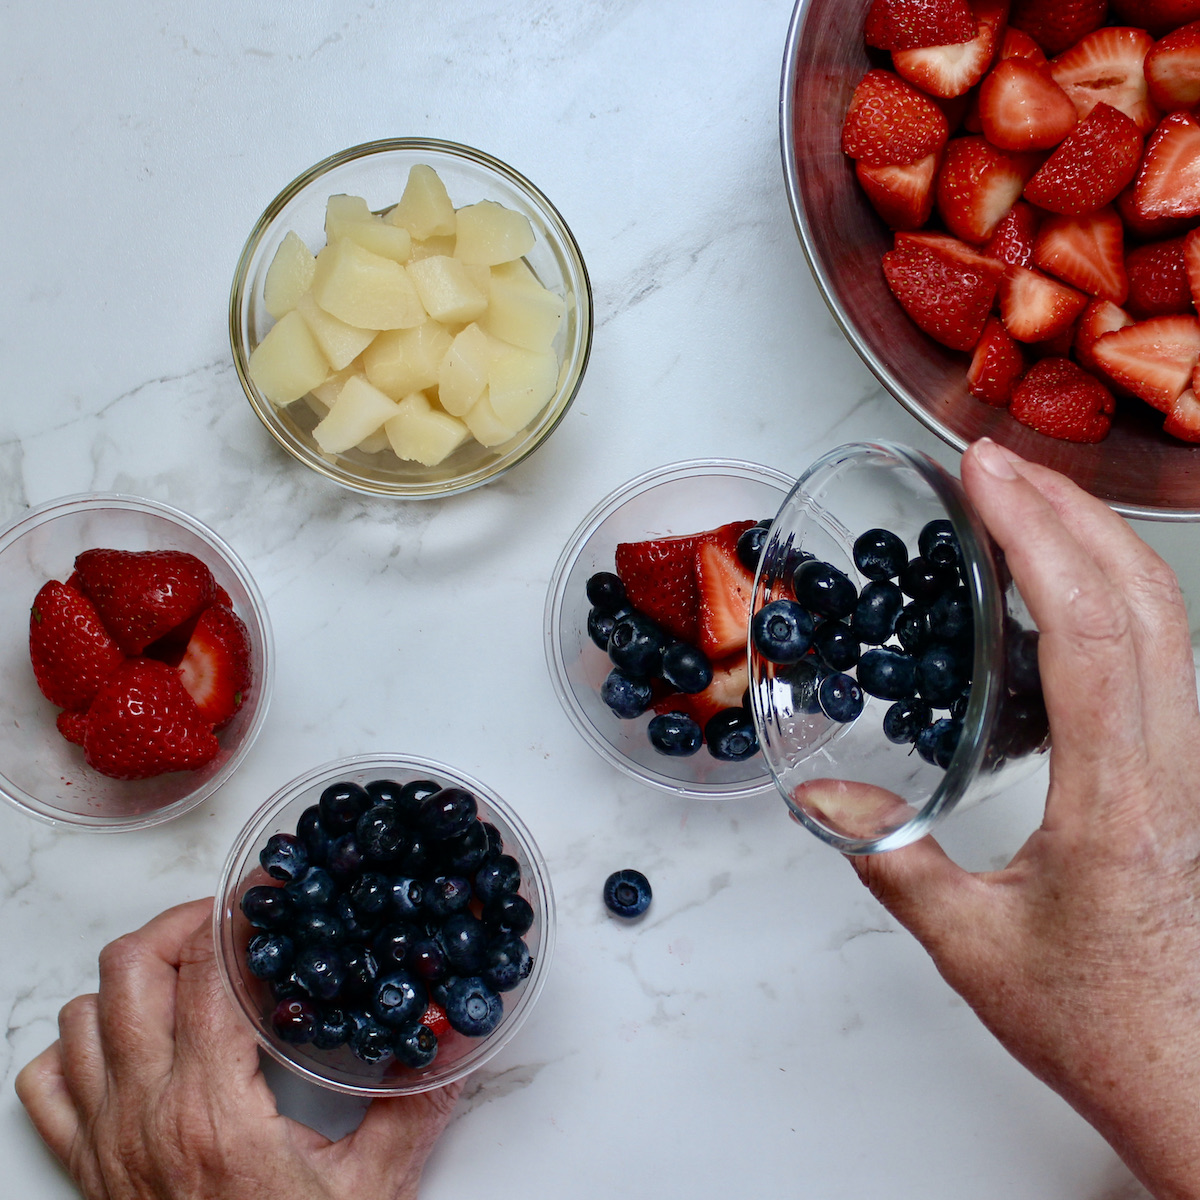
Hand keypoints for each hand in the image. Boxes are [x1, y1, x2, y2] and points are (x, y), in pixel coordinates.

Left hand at [15, 898, 460, 1199]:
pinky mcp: (84, 1167)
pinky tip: (127, 1043)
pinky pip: (46, 1080)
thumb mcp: (371, 1192)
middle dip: (179, 924)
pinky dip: (77, 1044)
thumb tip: (449, 1044)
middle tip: (226, 925)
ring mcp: (104, 1140)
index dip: (233, 917)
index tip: (263, 896)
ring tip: (184, 974)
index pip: (204, 975)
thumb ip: (413, 1111)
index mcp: (214, 1111)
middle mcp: (145, 1115)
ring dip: (130, 980)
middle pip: (129, 969)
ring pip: (82, 1013)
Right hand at [823, 438, 1199, 1198]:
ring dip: (1097, 540)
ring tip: (1025, 497)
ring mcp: (1191, 766)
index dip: (1039, 538)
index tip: (985, 477)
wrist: (1197, 1081)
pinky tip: (1063, 584)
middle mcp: (1173, 770)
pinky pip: (1162, 653)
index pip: (1091, 636)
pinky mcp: (1186, 772)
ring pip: (1166, 619)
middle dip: (1069, 509)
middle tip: (996, 462)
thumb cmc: (1106, 1028)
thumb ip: (895, 864)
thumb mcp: (975, 951)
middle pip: (1145, 600)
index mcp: (1119, 805)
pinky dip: (1112, 589)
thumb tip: (832, 797)